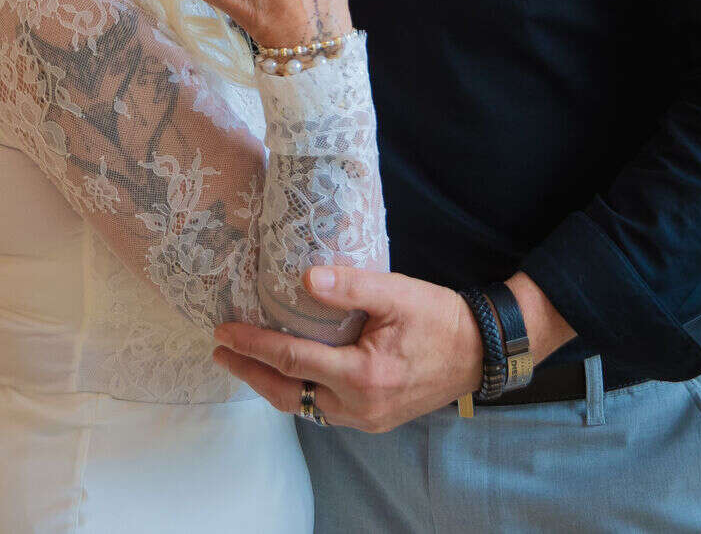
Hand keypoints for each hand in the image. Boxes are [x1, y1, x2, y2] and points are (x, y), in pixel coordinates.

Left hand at [210, 266, 484, 433]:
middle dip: (249, 372)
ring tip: (244, 362)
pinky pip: (324, 411)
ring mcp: (367, 419)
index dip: (253, 345)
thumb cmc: (440, 318)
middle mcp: (360, 407)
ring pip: (304, 407)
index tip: (224, 330)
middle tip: (220, 351)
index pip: (292, 360)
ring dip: (271, 385)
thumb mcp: (397, 293)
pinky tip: (287, 374)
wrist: (480, 351)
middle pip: (288, 394)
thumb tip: (305, 280)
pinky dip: (298, 392)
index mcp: (363, 375)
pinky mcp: (374, 419)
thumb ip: (351, 287)